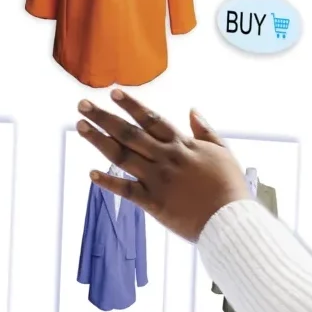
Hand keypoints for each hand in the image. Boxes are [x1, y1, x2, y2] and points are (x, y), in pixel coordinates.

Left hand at [77, 90, 251, 240]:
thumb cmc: (230, 187)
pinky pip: (126, 190)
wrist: (230, 219)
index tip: (114, 92)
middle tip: (83, 104)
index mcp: (182, 145)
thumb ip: (205, 131)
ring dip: (99, 140)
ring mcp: (157, 180)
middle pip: (129, 133)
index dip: (132, 105)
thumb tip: (192, 111)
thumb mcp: (223, 152)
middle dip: (105, 117)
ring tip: (81, 126)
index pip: (151, 119)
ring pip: (122, 156)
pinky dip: (108, 182)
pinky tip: (91, 174)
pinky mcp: (154, 203)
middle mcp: (166, 158)